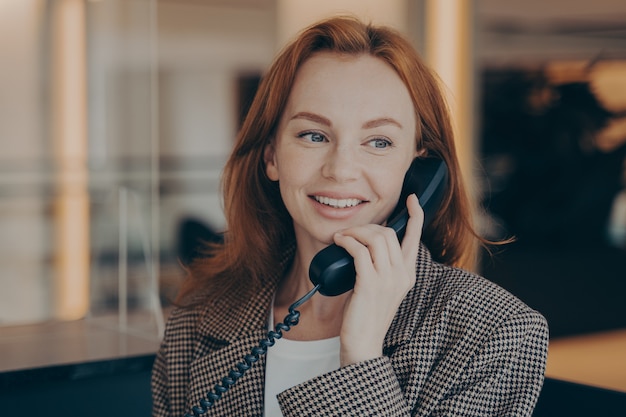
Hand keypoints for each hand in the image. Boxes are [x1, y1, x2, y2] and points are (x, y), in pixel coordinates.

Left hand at [333, 194, 423, 365]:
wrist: (363, 343)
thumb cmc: (366, 314)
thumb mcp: (380, 287)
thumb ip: (381, 266)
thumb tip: (366, 242)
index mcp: (408, 274)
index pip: (415, 238)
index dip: (416, 216)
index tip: (412, 200)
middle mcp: (402, 275)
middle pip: (389, 233)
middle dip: (367, 226)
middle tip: (351, 233)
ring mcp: (388, 279)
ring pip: (375, 238)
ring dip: (354, 232)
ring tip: (341, 237)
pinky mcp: (370, 284)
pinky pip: (359, 251)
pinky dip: (347, 241)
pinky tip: (339, 242)